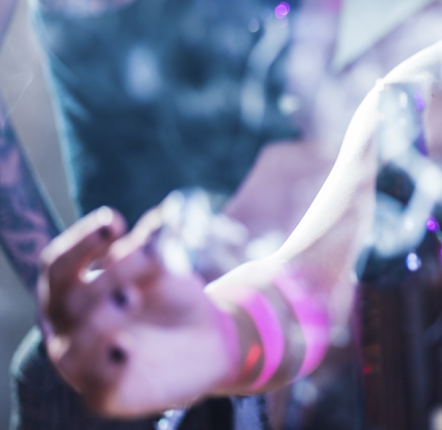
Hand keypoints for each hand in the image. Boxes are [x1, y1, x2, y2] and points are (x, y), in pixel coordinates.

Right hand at [39, 207, 235, 416]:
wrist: (210, 339)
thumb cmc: (174, 298)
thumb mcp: (167, 268)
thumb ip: (155, 246)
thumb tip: (158, 219)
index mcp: (71, 291)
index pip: (57, 264)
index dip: (81, 242)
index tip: (115, 222)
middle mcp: (66, 327)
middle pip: (69, 299)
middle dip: (105, 275)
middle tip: (142, 257)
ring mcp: (81, 363)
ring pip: (71, 347)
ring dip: (99, 320)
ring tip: (131, 296)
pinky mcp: (105, 394)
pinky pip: (97, 385)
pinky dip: (108, 366)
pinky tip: (126, 349)